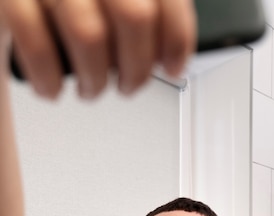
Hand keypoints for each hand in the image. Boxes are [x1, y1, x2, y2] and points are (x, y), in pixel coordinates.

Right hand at [2, 0, 195, 97]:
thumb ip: (143, 9)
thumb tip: (170, 56)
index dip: (177, 40)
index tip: (175, 67)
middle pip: (134, 18)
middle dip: (137, 69)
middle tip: (129, 84)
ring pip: (89, 37)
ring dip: (96, 81)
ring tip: (92, 88)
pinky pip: (37, 46)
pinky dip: (50, 81)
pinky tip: (52, 87)